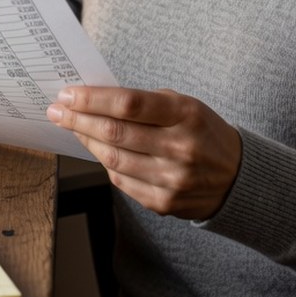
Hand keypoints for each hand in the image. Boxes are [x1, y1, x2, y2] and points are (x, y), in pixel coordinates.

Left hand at [47, 85, 242, 220]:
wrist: (238, 178)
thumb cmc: (203, 132)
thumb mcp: (185, 105)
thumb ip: (144, 103)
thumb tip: (94, 99)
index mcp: (186, 115)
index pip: (128, 104)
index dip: (92, 99)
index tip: (67, 93)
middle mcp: (179, 148)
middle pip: (114, 133)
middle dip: (78, 119)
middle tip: (57, 110)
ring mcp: (172, 179)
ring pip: (113, 160)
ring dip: (86, 142)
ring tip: (72, 127)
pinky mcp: (164, 203)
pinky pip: (122, 182)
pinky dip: (106, 164)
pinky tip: (97, 151)